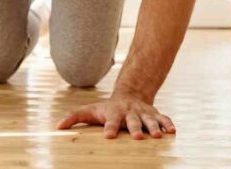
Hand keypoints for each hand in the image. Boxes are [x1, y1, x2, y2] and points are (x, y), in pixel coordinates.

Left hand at [56, 94, 175, 139]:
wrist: (129, 94)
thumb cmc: (106, 108)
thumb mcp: (89, 111)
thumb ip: (74, 117)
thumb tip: (57, 126)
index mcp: (114, 113)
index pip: (110, 121)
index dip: (109, 128)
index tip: (108, 136)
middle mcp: (129, 113)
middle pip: (132, 121)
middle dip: (135, 128)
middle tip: (137, 137)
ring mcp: (143, 113)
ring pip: (149, 120)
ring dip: (154, 127)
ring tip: (157, 136)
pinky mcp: (154, 114)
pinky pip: (163, 118)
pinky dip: (168, 124)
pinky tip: (173, 132)